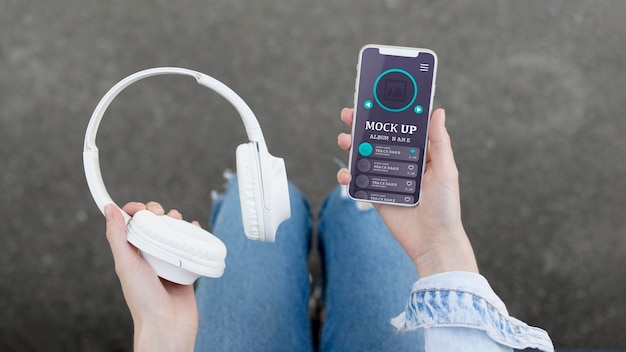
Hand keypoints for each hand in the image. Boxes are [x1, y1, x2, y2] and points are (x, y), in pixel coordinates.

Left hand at [105, 202, 197, 351]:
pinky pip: (190, 245)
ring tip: (178, 221)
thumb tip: (109, 210)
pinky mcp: (185, 267)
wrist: (168, 325)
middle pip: (153, 224)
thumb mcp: (126, 265)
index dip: (135, 210)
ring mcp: (168, 260)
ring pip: (172, 232)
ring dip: (176, 221)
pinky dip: (193, 234)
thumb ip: (117, 237)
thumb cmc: (144, 300)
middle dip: (158, 213)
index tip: (142, 208)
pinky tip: (194, 230)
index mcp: (131, 253)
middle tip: (163, 215)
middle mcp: (148, 255)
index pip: (131, 223)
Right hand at [337, 108, 478, 276]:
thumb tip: (437, 111)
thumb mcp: (446, 171)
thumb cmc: (445, 206)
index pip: (401, 127)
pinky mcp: (375, 195)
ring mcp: (386, 178)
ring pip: (363, 157)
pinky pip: (357, 182)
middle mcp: (401, 163)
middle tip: (349, 114)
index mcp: (420, 153)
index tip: (373, 99)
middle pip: (377, 138)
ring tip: (344, 140)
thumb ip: (440, 142)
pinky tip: (347, 175)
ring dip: (350, 146)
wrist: (433, 242)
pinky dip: (347, 176)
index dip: (387, 113)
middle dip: (361, 125)